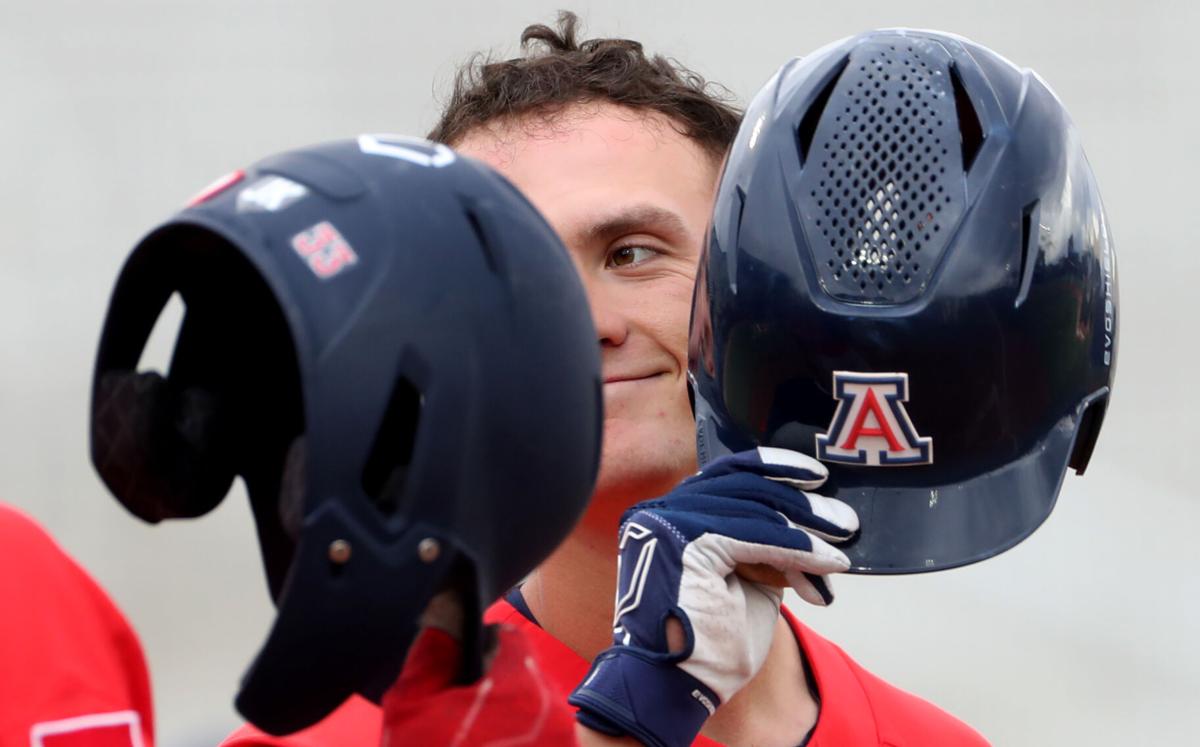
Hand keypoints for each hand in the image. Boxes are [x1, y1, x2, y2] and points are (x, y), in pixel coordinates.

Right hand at [568, 447, 858, 746]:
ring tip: (839, 548)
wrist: (673, 689)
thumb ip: (759, 544)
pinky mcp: (681, 544)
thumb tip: (803, 522)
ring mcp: (666, 524)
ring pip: (750, 507)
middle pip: (741, 484)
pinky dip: (793, 548)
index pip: (727, 475)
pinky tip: (823, 563)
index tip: (813, 478)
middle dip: (798, 500)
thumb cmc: (705, 643)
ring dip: (803, 528)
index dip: (773, 469)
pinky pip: (750, 535)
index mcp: (668, 514)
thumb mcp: (742, 579)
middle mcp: (661, 511)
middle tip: (842, 519)